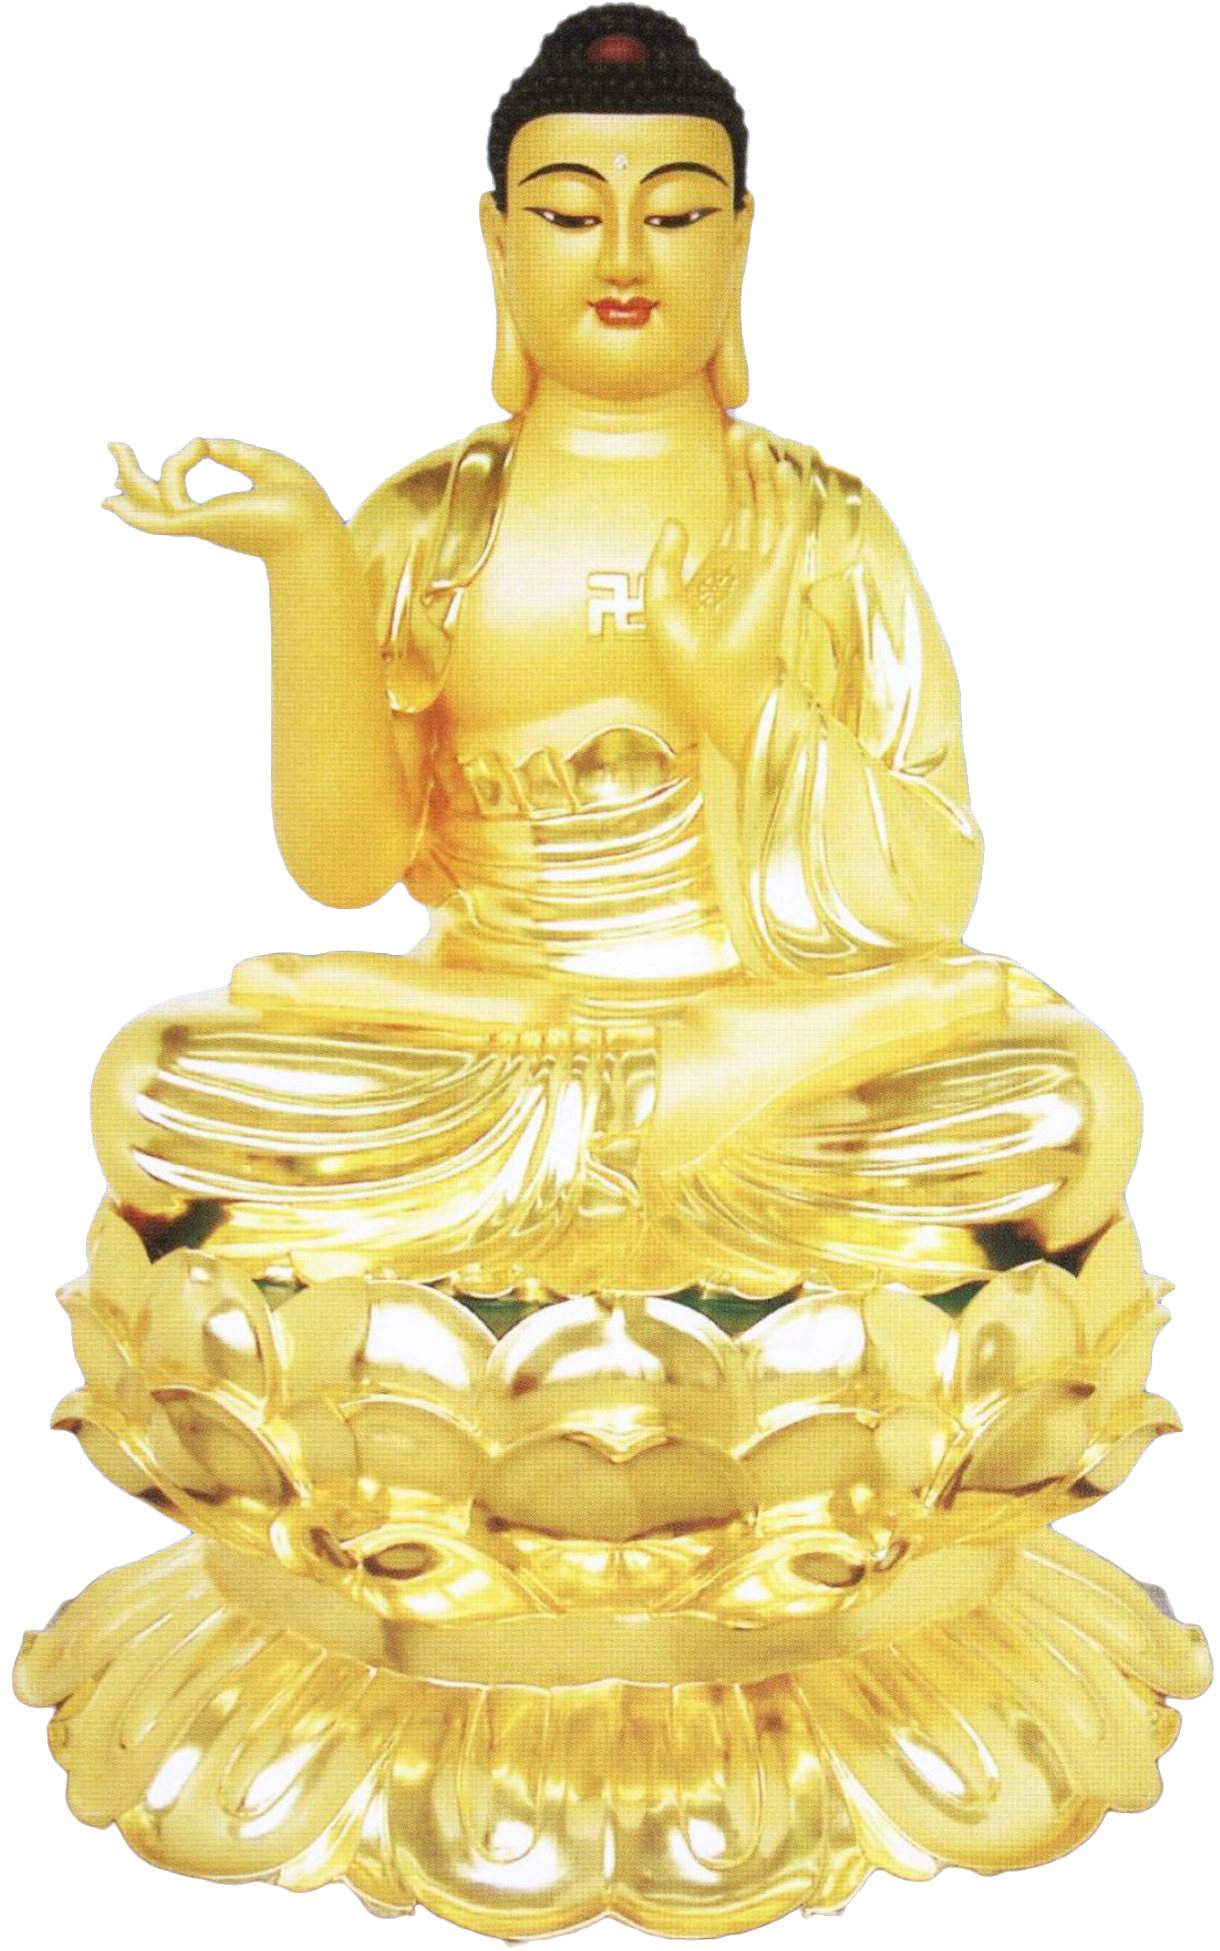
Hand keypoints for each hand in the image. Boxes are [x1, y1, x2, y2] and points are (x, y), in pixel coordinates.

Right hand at [103, 437, 339, 560]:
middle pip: (154, 505)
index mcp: (221, 514)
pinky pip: (170, 496)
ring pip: (150, 504)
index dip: (153, 487)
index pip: (176, 503)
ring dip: (129, 474)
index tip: (131, 473)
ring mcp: (202, 524)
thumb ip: (230, 452)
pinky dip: (176, 467)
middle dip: (129, 478)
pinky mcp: (202, 523)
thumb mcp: (263, 466)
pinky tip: (195, 445)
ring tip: (115, 445)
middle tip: (111, 444)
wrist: (316, 526)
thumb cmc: (303, 503)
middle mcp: (206, 522)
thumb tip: (199, 441)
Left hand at [646, 427, 802, 753]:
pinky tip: (777, 468)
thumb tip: (676, 520)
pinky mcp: (777, 575)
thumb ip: (663, 561)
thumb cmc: (688, 660)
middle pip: (751, 500)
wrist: (715, 691)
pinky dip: (784, 497)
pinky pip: (785, 527)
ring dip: (764, 473)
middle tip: (738, 425)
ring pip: (769, 508)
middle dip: (746, 465)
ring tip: (754, 437)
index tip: (723, 437)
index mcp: (721, 567)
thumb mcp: (659, 604)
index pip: (731, 508)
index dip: (729, 474)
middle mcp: (747, 563)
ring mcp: (764, 568)